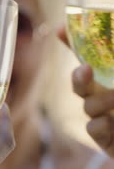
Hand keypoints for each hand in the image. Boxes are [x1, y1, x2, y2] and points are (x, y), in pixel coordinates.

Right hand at [58, 28, 113, 155]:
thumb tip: (91, 60)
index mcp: (110, 79)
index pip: (87, 57)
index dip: (71, 42)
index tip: (59, 28)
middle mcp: (103, 96)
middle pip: (79, 83)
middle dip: (78, 76)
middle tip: (86, 69)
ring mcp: (103, 118)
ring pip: (88, 106)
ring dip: (102, 101)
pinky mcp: (105, 140)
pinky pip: (93, 128)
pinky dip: (101, 124)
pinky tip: (113, 122)